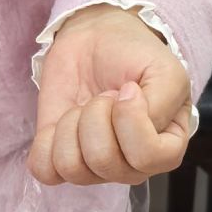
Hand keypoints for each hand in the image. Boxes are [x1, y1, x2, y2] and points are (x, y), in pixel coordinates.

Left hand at [28, 4, 192, 187]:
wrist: (96, 40)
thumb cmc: (135, 57)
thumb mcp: (165, 71)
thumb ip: (162, 102)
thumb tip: (129, 112)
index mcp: (165, 150)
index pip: (147, 158)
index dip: (130, 120)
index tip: (128, 89)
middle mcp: (132, 167)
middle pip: (104, 162)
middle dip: (96, 115)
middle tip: (104, 95)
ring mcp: (95, 168)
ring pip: (72, 167)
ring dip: (71, 125)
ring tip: (84, 106)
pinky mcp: (60, 159)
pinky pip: (46, 171)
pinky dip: (48, 141)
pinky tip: (63, 120)